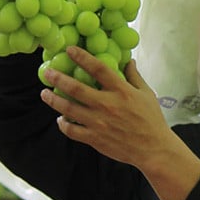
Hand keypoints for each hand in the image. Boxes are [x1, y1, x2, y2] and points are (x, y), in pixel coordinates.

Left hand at [40, 48, 199, 199]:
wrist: (153, 149)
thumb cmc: (152, 120)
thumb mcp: (147, 94)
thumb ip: (135, 76)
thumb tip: (129, 60)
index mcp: (121, 91)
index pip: (98, 68)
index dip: (82, 57)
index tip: (70, 50)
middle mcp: (107, 105)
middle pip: (75, 88)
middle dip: (58, 78)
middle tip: (47, 72)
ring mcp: (99, 123)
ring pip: (68, 109)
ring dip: (53, 100)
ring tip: (45, 94)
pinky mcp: (95, 138)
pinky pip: (72, 130)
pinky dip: (63, 124)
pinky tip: (60, 119)